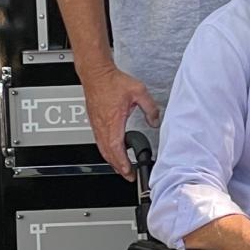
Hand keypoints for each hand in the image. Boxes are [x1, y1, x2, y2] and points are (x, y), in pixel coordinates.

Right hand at [79, 64, 159, 178]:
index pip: (116, 149)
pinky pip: (100, 141)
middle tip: (127, 175)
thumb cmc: (113, 81)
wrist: (96, 74)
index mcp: (113, 121)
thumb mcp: (139, 92)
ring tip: (122, 167)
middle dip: (118, 167)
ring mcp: (96, 125)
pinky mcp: (95, 121)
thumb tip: (155, 121)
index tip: (128, 172)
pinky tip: (113, 151)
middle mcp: (102, 126)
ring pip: (102, 149)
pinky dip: (107, 151)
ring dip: (112, 160)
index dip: (122, 163)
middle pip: (108, 154)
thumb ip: (150, 108)